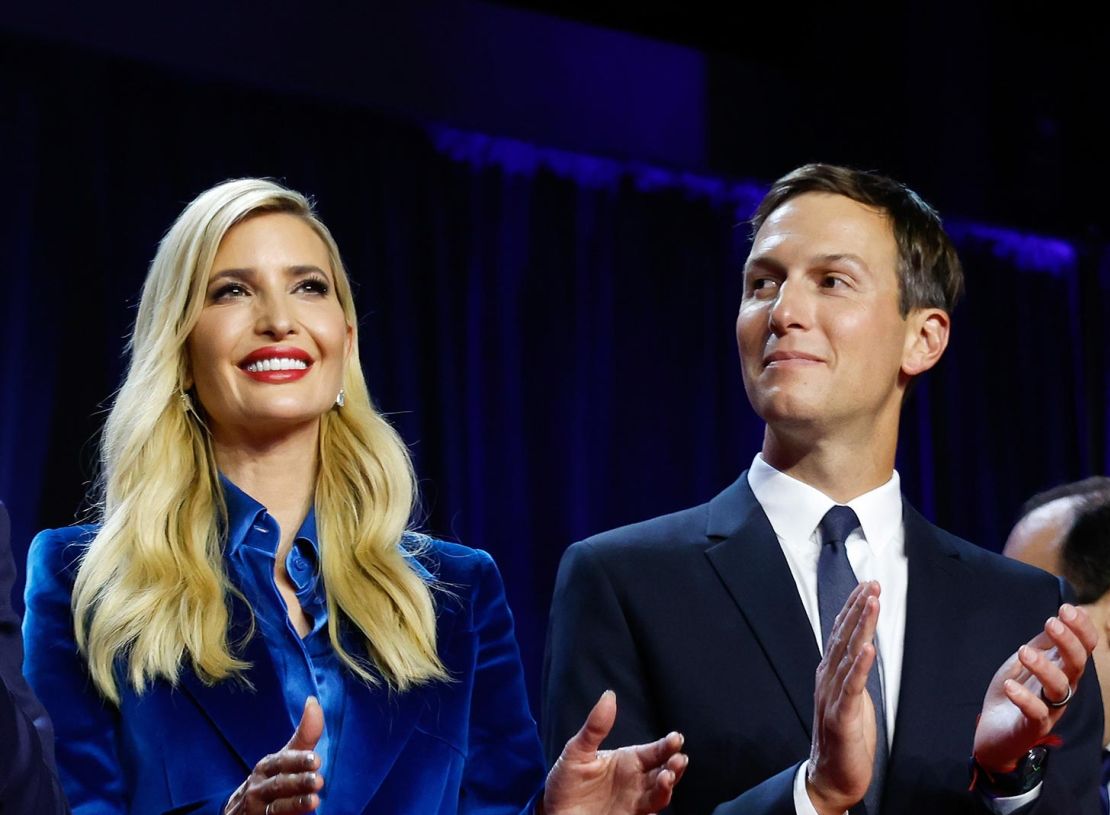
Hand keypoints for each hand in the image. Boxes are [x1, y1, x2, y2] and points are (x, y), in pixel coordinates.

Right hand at [224, 697, 324, 814]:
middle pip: (278, 784)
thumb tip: (313, 701)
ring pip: (275, 807)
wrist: (240, 813)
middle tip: (318, 781)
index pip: (282, 761)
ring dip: (294, 804)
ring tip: (313, 802)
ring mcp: (255, 808)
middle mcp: (258, 786)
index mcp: (267, 767)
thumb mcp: (286, 759)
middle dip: (298, 782)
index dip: (298, 761)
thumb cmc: (270, 780)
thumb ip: (304, 736)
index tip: (316, 760)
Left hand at [542, 690, 686, 814]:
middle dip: (674, 766)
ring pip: (659, 795)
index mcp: (628, 760)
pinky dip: (654, 811)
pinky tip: (655, 804)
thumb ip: (595, 727)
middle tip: (678, 759)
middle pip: (664, 772)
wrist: (552, 812)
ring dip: (667, 787)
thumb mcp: (577, 751)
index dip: (667, 745)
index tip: (675, 738)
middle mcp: (635, 781)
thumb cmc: (566, 781)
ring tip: (667, 777)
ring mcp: (633, 802)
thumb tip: (609, 695)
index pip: (655, 750)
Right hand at [806, 581, 880, 814]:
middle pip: (843, 637)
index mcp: (830, 674)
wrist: (831, 778)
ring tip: (871, 604)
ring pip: (847, 655)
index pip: (842, 634)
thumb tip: (865, 649)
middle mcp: (827, 680)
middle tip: (870, 584)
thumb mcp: (853, 699)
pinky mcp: (841, 717)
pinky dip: (859, 667)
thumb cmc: (845, 740)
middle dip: (858, 608)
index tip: (865, 586)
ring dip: (860, 628)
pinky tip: (868, 650)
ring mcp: (832, 697)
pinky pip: (851, 688)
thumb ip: (855, 674)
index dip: (853, 608)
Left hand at [973, 604, 1096, 772]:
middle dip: (1068, 642)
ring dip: (1044, 667)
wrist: (994, 730)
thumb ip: (1043, 642)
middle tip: (1052, 622)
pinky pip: (1036, 713)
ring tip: (1024, 651)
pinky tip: (1011, 686)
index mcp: (1062, 669)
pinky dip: (1025, 698)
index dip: (1081, 629)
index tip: (1068, 608)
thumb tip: (1062, 615)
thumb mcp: (1026, 661)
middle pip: (1077, 665)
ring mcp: (1050, 708)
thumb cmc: (1014, 691)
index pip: (1083, 648)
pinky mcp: (1034, 726)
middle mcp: (1062, 688)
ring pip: (1060, 688)